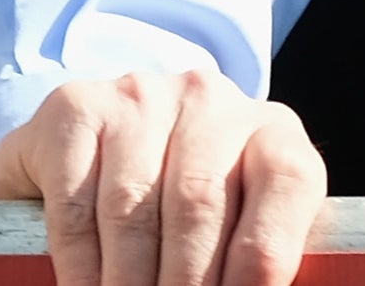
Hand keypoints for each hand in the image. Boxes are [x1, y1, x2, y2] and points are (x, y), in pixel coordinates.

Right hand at [0, 71, 325, 285]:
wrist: (87, 146)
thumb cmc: (177, 205)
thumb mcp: (233, 220)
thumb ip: (254, 252)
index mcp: (270, 127)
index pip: (288, 181)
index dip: (263, 260)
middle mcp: (211, 100)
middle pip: (201, 203)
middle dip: (185, 282)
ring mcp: (142, 98)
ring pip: (132, 208)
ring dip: (126, 281)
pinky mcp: (77, 109)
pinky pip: (76, 203)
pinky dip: (79, 265)